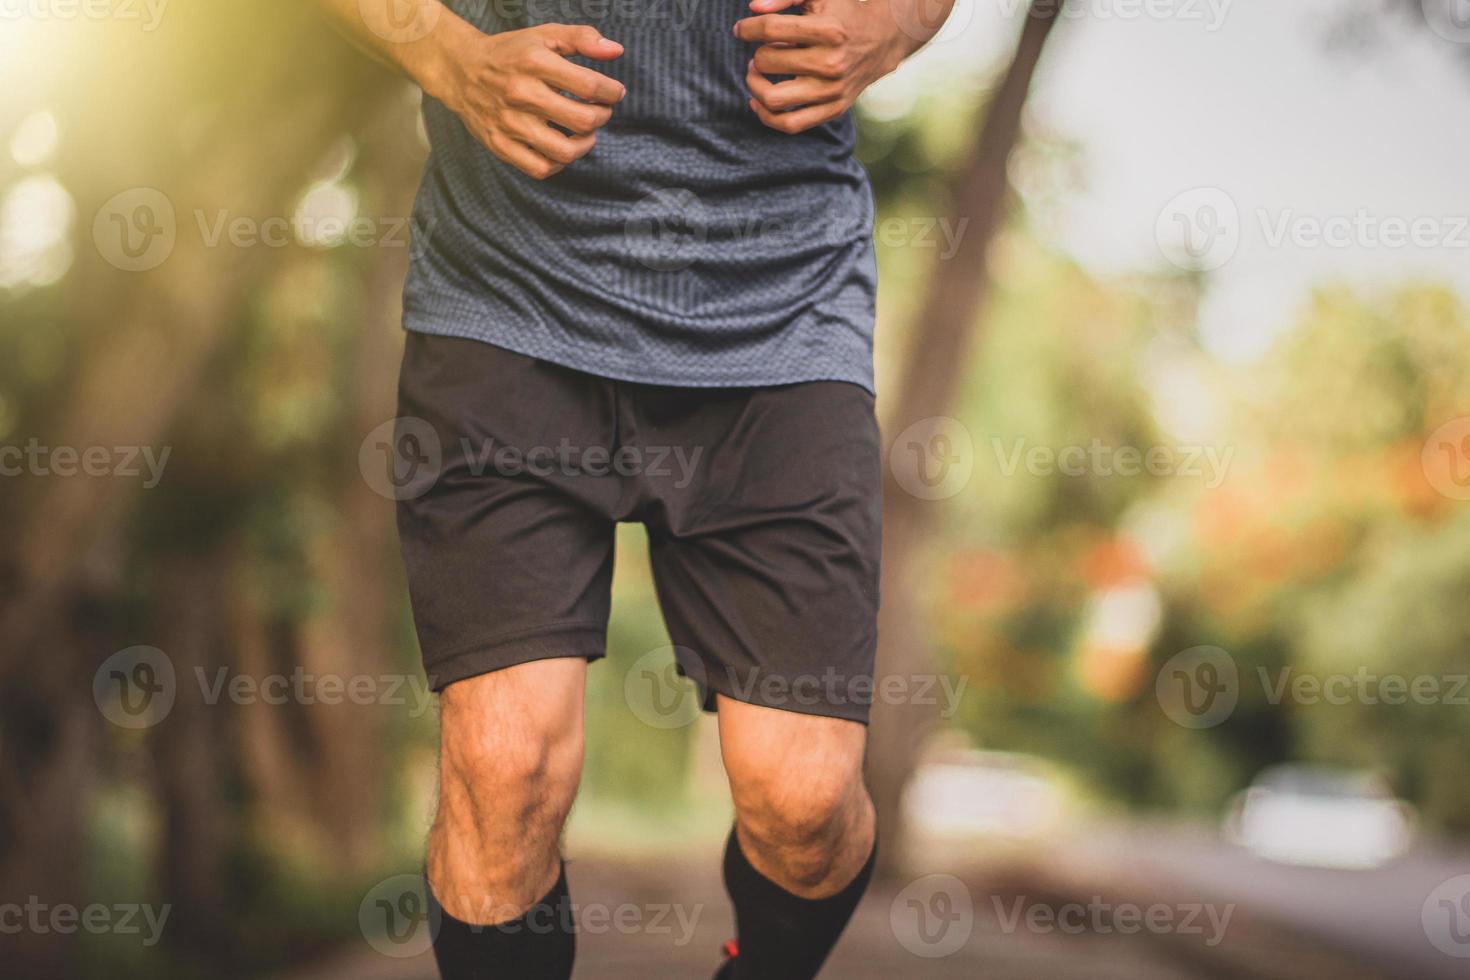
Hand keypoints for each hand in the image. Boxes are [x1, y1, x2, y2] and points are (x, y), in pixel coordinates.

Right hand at [432, 23, 625, 179]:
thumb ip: (582, 38)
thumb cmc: (511, 53)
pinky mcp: (500, 145)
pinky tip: (562, 148)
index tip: (613, 92)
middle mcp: (522, 93)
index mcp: (535, 62)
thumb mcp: (545, 34)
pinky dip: (558, 164)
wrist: (461, 70)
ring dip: (585, 144)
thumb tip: (615, 51)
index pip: (589, 86)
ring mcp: (509, 123)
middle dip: (602, 116)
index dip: (611, 92)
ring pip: (563, 151)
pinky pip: (539, 169)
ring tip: (585, 133)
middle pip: (582, 120)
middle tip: (600, 110)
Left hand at [734, 0, 914, 133]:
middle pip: (767, 62)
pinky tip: (757, 102)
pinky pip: (790, 124)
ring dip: (754, 85)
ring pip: (773, 99)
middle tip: (761, 51)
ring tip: (756, 74)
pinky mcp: (833, 109)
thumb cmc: (841, 14)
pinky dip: (766, 116)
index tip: (741, 29)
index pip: (770, 30)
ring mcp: (832, 91)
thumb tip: (753, 8)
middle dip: (756, 54)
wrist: (882, 39)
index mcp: (828, 30)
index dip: (747, 28)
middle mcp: (831, 63)